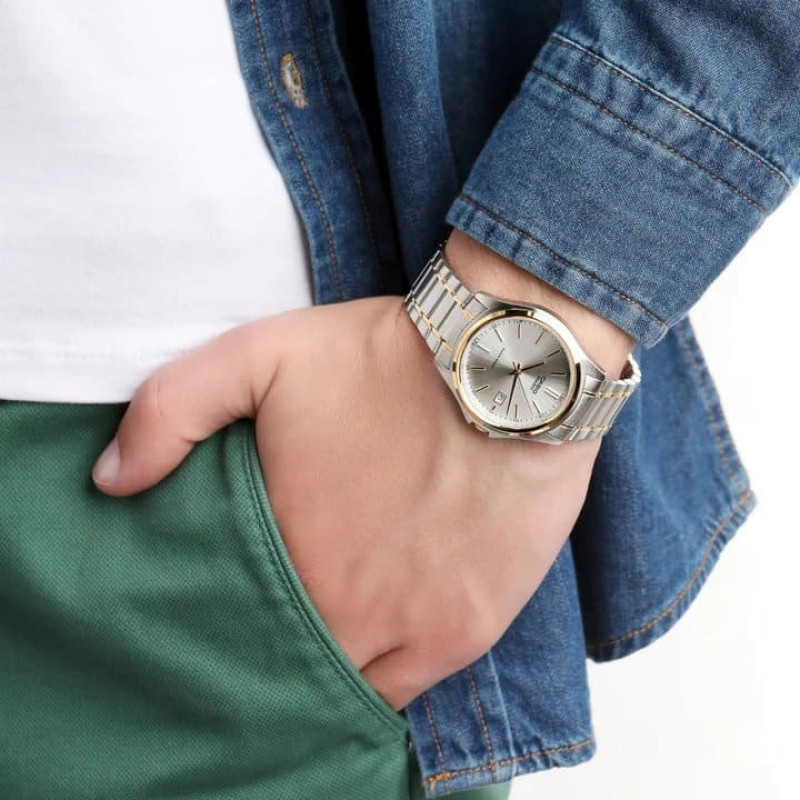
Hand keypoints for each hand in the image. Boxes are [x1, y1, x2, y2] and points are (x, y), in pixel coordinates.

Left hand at [92, 232, 631, 710]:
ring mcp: (411, 629)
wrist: (508, 367)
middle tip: (273, 613)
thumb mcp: (258, 356)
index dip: (223, 614)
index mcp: (286, 552)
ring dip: (326, 665)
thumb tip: (111, 481)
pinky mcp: (467, 628)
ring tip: (321, 626)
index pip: (229, 622)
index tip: (226, 596)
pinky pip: (406, 687)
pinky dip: (379, 676)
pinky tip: (368, 642)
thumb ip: (171, 411)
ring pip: (345, 685)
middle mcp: (344, 609)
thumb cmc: (385, 362)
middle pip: (287, 662)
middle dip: (271, 645)